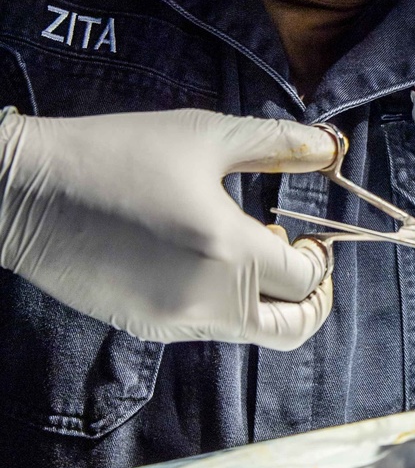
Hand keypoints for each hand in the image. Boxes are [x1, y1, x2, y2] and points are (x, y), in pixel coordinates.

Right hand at [0, 107, 337, 347]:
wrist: (27, 192)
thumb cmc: (118, 153)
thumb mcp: (207, 134)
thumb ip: (278, 144)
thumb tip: (331, 150)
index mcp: (229, 253)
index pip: (307, 280)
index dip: (322, 259)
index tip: (312, 234)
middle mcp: (206, 301)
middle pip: (291, 329)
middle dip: (312, 299)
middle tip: (304, 261)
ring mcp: (173, 322)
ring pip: (249, 332)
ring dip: (269, 301)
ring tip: (251, 247)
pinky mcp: (146, 327)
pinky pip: (209, 328)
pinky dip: (227, 303)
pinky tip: (207, 257)